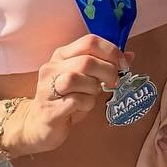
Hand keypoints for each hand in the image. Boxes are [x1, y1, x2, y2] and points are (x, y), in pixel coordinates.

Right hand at [10, 32, 125, 155]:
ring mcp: (47, 88)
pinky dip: (86, 104)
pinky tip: (82, 107)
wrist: (37, 125)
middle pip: (86, 61)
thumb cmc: (65, 100)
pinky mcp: (49, 109)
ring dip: (93, 89)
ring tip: (92, 96)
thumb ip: (104, 65)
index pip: (89, 41)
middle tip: (112, 83)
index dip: (111, 51)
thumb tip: (129, 55)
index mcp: (62, 55)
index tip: (123, 65)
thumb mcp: (85, 79)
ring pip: (76, 78)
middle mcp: (52, 68)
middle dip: (107, 72)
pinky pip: (74, 101)